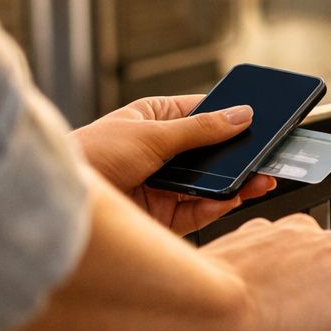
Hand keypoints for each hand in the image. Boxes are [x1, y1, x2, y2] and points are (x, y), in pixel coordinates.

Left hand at [71, 96, 275, 234]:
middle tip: (271, 154)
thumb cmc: (91, 154)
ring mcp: (162, 185)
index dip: (231, 115)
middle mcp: (160, 153)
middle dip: (239, 155)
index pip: (202, 113)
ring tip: (262, 179)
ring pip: (209, 183)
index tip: (261, 117)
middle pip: (210, 153)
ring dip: (235, 182)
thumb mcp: (151, 134)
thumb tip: (241, 115)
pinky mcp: (162, 217)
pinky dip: (218, 205)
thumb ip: (201, 129)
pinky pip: (199, 210)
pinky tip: (233, 197)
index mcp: (153, 120)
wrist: (58, 203)